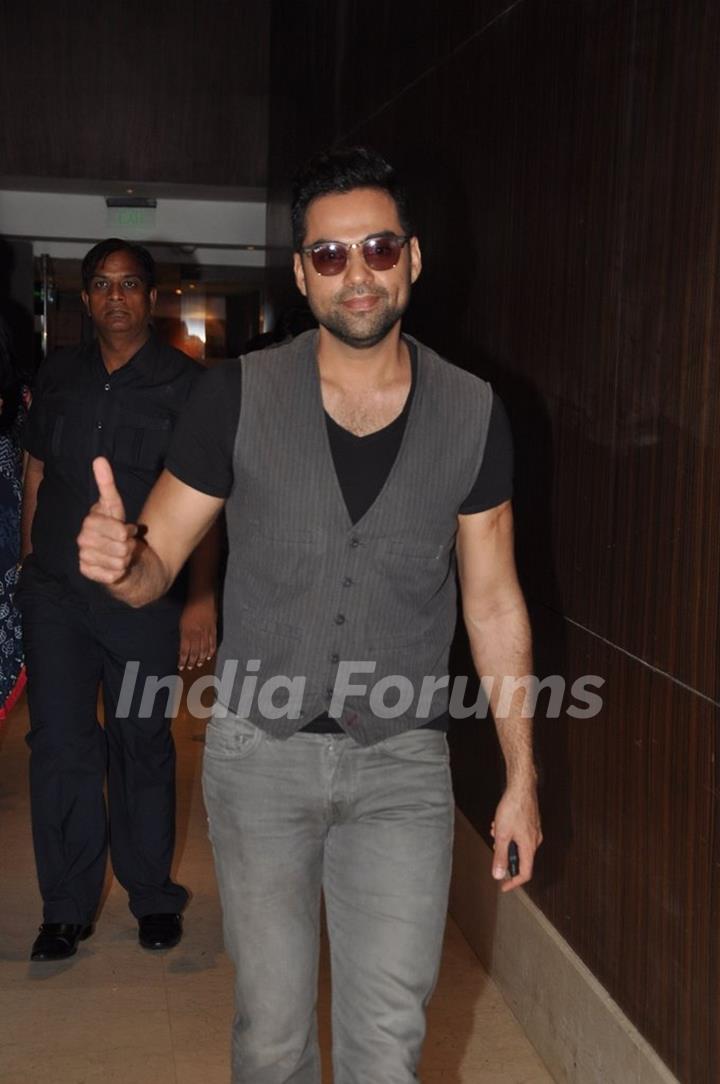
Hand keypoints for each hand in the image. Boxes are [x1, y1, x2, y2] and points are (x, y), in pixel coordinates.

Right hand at [77, 457, 136, 583]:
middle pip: (120, 546)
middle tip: (125, 544)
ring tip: (120, 556)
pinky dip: (119, 573)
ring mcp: (83, 556)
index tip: (129, 530)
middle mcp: (83, 538)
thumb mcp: (116, 506)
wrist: (120, 559)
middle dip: (128, 546)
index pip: (119, 530)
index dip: (129, 532)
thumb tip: (99, 458)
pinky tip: (115, 569)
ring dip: (125, 560)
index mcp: (90, 521)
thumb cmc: (119, 531)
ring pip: (118, 561)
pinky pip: (113, 575)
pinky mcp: (86, 572)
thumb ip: (107, 484)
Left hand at [178, 596, 216, 669]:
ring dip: (201, 658)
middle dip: (192, 661)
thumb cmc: (189, 608)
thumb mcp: (182, 622)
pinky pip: (212, 643)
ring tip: (199, 664)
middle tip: (190, 668)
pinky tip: (208, 656)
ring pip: (204, 649)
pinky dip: (210, 651)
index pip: (185, 650)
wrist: (202, 598)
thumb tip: (183, 647)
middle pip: (194, 651)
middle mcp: (197, 634)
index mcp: (187, 632)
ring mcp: (206, 632)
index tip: (181, 667)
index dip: (183, 660)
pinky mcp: (213, 629)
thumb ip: (183, 635)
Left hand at [490, 781, 541, 892]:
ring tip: (496, 829)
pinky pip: (520, 835)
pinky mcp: (531, 823)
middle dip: (505, 854)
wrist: (521, 787)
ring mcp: (534, 831)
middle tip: (495, 846)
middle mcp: (535, 841)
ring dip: (505, 841)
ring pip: (518, 845)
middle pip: (521, 858)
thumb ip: (500, 856)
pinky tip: (501, 822)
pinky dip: (509, 832)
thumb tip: (498, 874)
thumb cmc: (514, 808)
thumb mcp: (502, 834)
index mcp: (529, 847)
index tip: (504, 886)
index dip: (514, 882)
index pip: (525, 873)